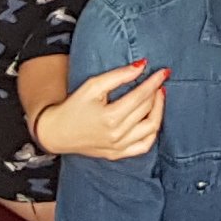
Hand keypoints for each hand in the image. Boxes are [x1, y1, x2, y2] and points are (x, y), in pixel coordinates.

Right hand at [35, 58, 168, 162]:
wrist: (56, 132)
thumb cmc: (73, 107)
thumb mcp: (93, 86)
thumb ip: (119, 75)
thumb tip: (142, 66)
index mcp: (110, 118)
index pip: (141, 96)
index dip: (154, 82)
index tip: (164, 72)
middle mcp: (117, 135)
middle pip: (146, 110)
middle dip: (156, 93)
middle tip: (158, 81)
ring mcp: (118, 148)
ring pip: (151, 129)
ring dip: (159, 110)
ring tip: (158, 97)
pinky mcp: (117, 154)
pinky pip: (144, 146)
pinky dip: (152, 132)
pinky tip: (153, 119)